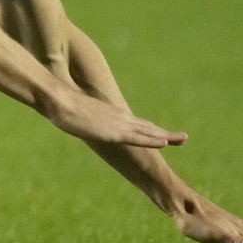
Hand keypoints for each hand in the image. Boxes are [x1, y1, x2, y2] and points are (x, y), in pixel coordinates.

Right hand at [44, 88, 187, 148]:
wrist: (60, 101)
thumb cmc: (62, 106)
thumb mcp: (76, 115)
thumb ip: (84, 119)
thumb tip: (77, 121)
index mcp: (112, 114)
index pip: (137, 124)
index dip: (151, 129)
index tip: (163, 135)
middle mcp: (120, 117)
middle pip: (148, 127)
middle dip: (165, 134)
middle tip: (183, 138)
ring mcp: (118, 124)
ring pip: (148, 132)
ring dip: (167, 136)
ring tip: (183, 140)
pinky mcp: (114, 131)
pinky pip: (138, 137)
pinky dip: (153, 140)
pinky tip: (165, 142)